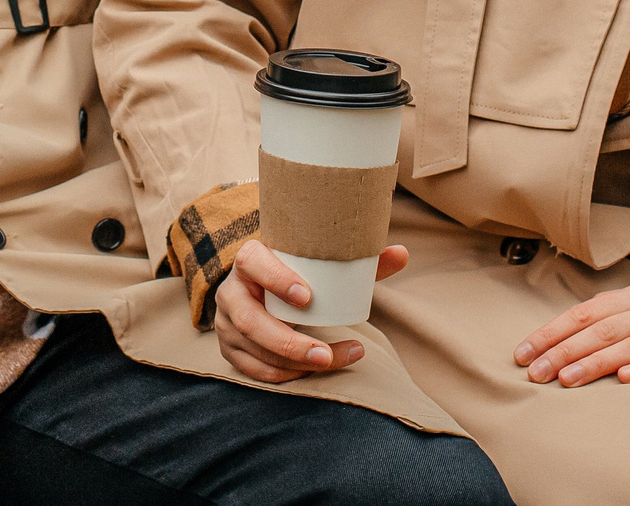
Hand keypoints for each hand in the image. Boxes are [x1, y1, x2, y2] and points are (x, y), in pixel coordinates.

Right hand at [214, 239, 408, 383]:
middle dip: (289, 342)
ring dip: (294, 362)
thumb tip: (402, 254)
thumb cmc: (299, 275)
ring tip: (332, 361)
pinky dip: (283, 375)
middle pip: (251, 320)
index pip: (253, 261)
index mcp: (250, 260)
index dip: (276, 278)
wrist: (261, 289)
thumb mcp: (320, 266)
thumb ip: (359, 261)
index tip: (308, 297)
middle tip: (325, 354)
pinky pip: (254, 370)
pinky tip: (311, 371)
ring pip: (254, 349)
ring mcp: (227, 323)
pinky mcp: (230, 349)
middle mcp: (232, 291)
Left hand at [514, 267, 629, 386]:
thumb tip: (575, 327)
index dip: (552, 331)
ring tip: (567, 378)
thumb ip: (617, 310)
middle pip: (602, 330)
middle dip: (564, 351)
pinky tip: (627, 379)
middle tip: (534, 372)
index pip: (585, 313)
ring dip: (597, 362)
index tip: (522, 351)